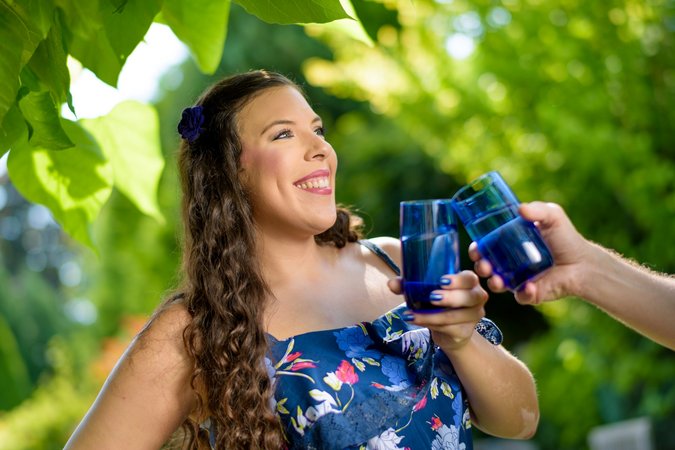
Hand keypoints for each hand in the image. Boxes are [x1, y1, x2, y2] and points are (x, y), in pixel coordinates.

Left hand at [388, 270, 488, 350]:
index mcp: (469, 283)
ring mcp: (473, 317)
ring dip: (432, 315)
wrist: (448, 331)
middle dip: (451, 297)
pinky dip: (430, 324)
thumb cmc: (438, 303)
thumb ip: (409, 285)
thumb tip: (392, 284)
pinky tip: (415, 320)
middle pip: (470, 297)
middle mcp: (476, 298)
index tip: (441, 281)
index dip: (458, 280)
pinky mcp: (464, 332)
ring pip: (456, 316)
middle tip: (431, 297)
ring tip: (412, 313)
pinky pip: (448, 328)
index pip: (470, 278)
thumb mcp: (424, 291)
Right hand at [470, 201, 589, 304]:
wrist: (584, 262)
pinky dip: (524, 292)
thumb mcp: (552, 216)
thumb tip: (520, 208)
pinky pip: (521, 296)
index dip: (477, 249)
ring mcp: (518, 280)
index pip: (486, 248)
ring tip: (498, 280)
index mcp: (508, 245)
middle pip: (486, 267)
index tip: (475, 248)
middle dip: (480, 267)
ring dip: (493, 283)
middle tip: (484, 265)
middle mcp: (509, 264)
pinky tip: (530, 285)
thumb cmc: (566, 238)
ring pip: (497, 285)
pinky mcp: (531, 294)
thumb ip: (537, 209)